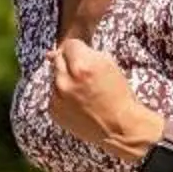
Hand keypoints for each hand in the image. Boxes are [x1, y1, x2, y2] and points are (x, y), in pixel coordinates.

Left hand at [47, 36, 161, 160]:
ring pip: (55, 77)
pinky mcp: (53, 110)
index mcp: (82, 66)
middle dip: (71, 64)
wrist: (119, 126)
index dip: (79, 50)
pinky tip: (78, 103)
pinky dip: (63, 96)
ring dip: (66, 80)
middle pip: (59, 59)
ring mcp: (57, 97)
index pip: (69, 45)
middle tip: (85, 76)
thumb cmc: (117, 94)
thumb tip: (56, 51)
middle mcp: (66, 81)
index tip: (86, 58)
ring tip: (83, 92)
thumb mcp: (108, 65)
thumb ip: (85, 53)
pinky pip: (53, 95)